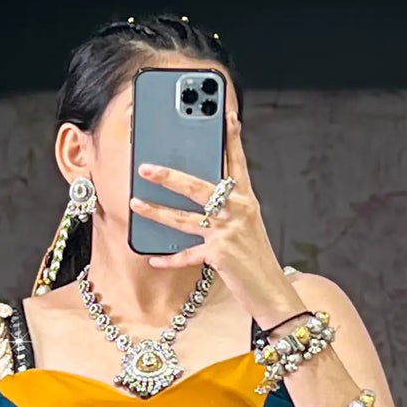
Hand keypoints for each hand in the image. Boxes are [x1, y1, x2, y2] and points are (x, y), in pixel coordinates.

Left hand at [129, 97, 295, 325]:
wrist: (270, 291)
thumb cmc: (255, 260)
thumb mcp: (246, 227)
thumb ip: (227, 209)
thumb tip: (201, 199)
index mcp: (246, 200)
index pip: (237, 163)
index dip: (232, 139)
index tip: (227, 115)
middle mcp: (238, 211)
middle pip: (198, 186)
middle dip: (169, 176)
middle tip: (146, 167)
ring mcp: (228, 232)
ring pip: (184, 218)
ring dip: (157, 211)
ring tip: (137, 204)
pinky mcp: (219, 255)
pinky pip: (187, 255)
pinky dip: (169, 258)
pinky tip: (153, 258)